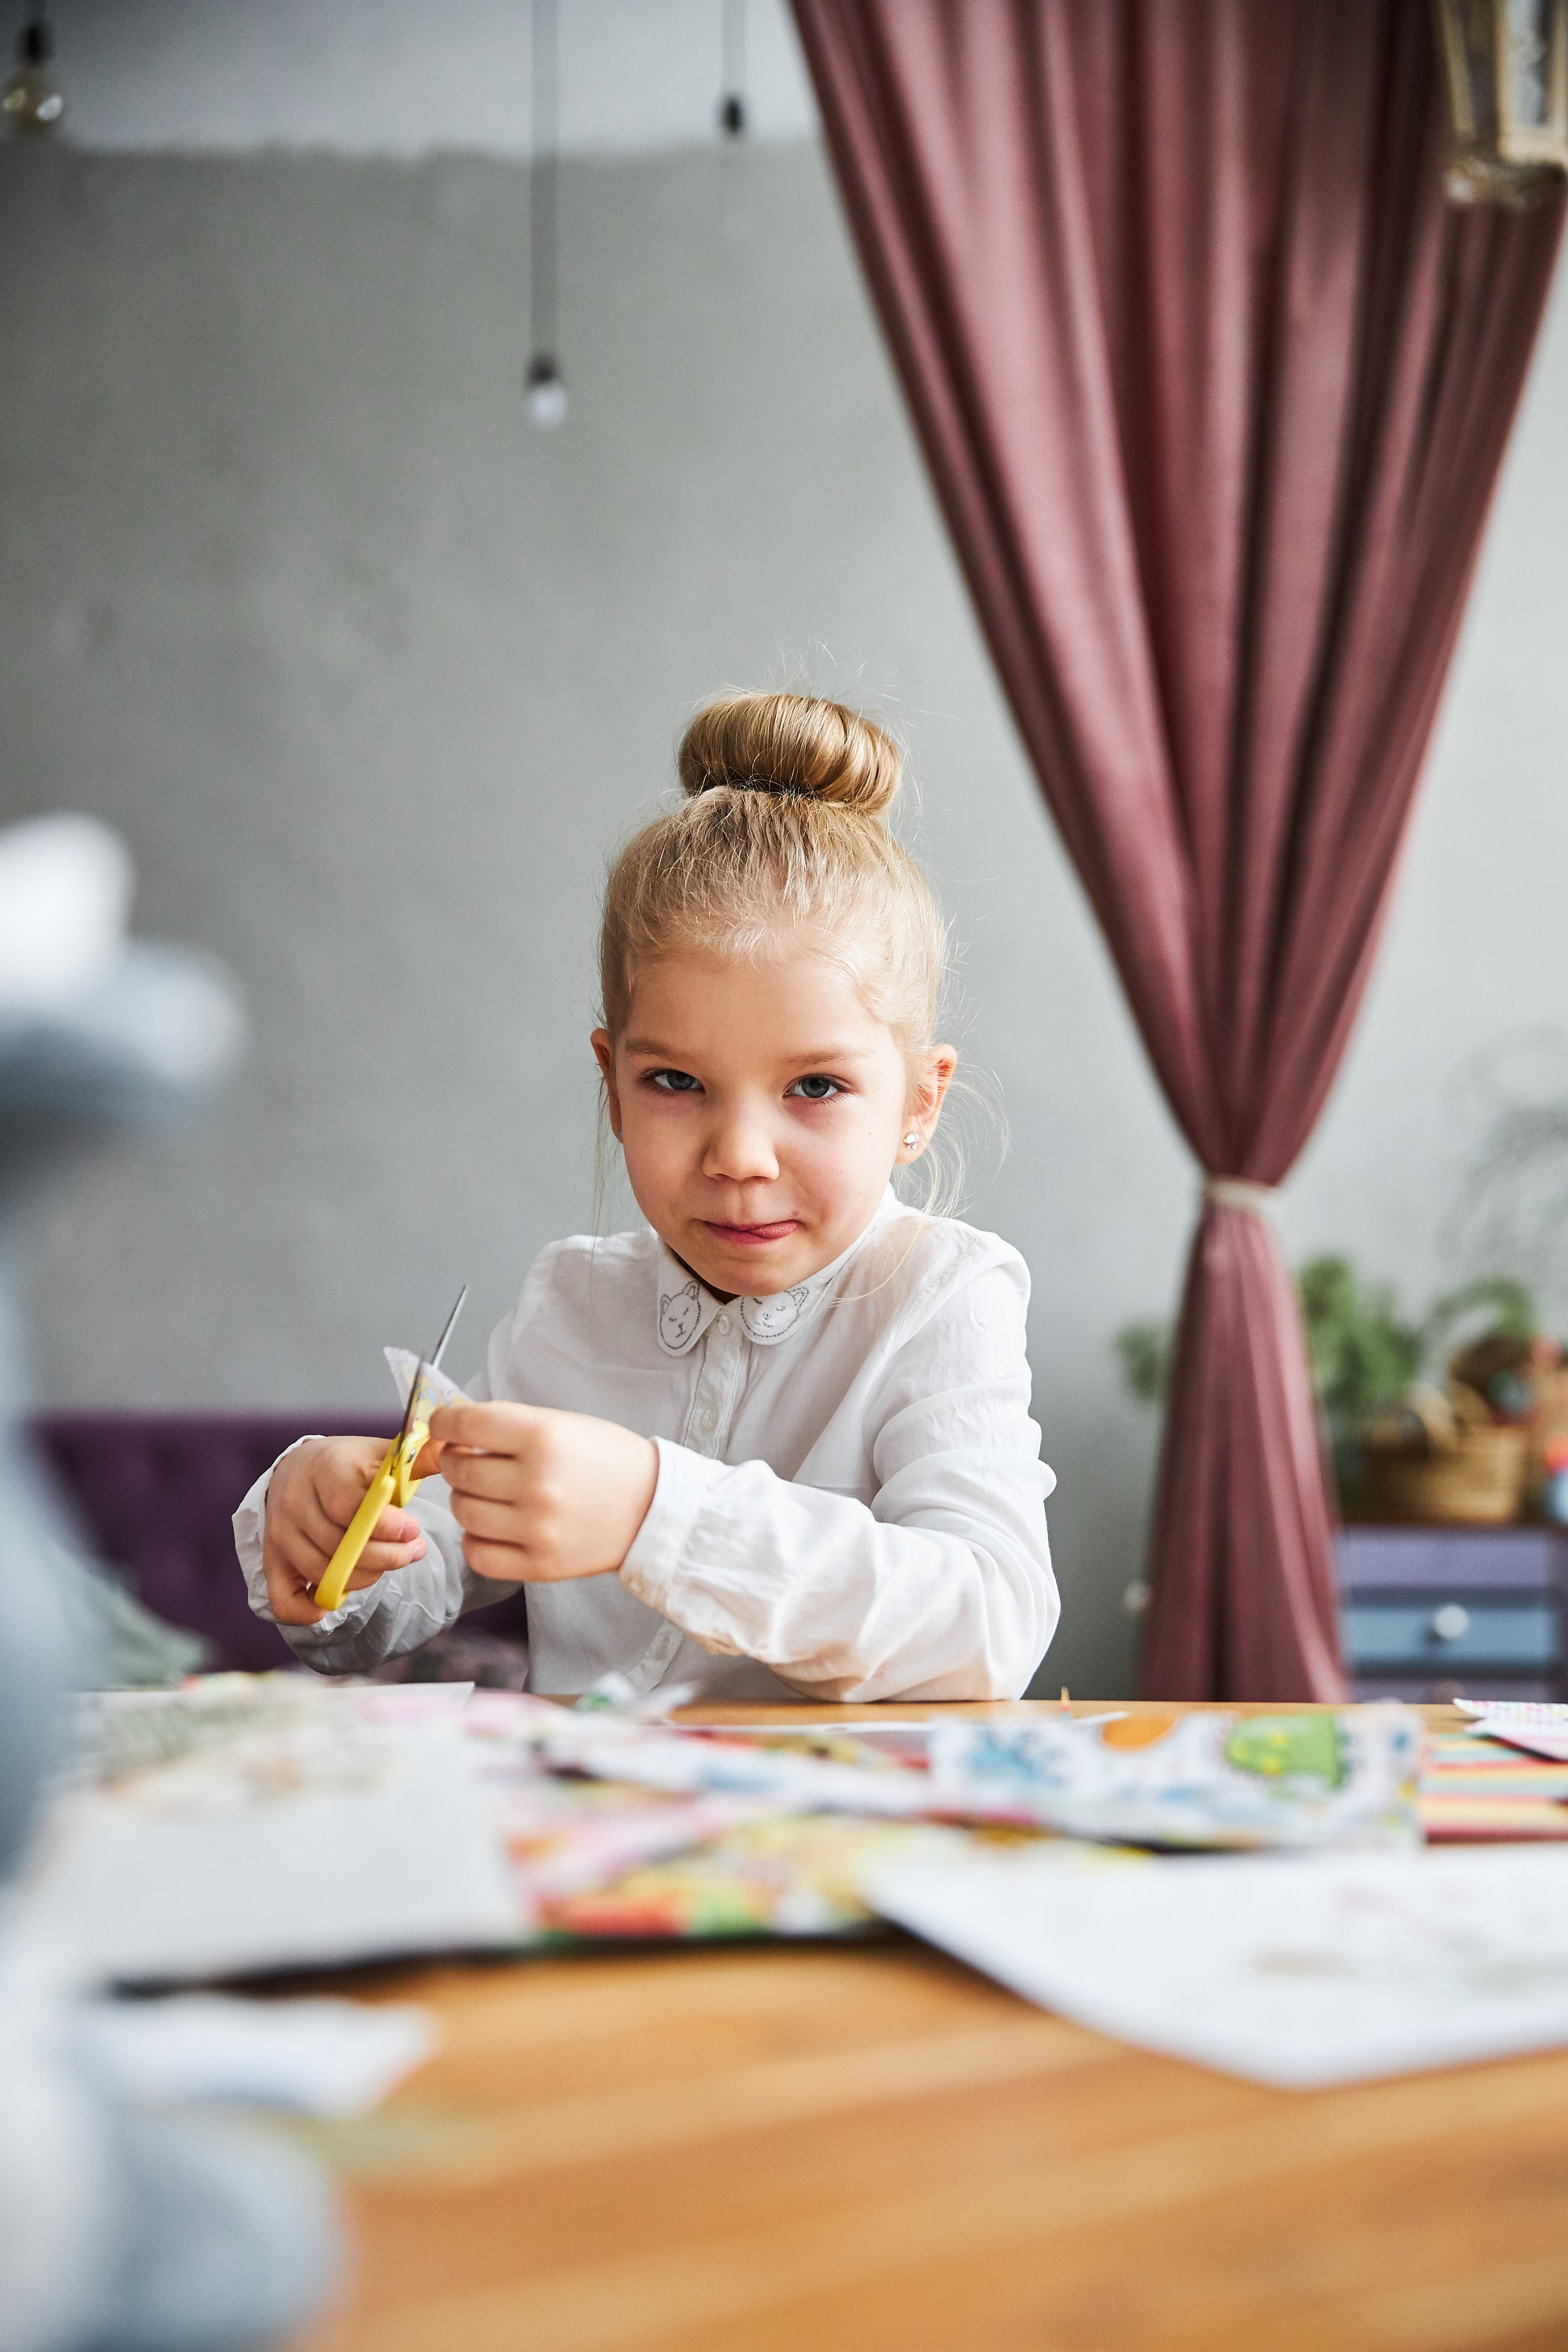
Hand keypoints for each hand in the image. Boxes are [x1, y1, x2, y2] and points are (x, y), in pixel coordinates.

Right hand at [262, 1435, 426, 1624]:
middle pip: (338, 1545)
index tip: (413, 1531)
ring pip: (323, 1573)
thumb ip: (417, 1457)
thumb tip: (450, 1446)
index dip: (384, 1525)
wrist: (299, 1469)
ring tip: (390, 1562)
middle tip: (414, 1551)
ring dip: (365, 1577)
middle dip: (386, 1556)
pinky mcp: (273, 1562)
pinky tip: (336, 1600)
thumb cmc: (350, 1465)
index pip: (347, 1505)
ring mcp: (279, 1535)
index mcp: (323, 1468)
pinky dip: (309, 1610)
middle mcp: (294, 1502)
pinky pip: (284, 1600)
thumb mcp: (382, 1454)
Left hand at [419, 1401, 658, 1583]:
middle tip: (469, 1460)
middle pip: (459, 1471)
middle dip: (455, 1461)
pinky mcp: (539, 1565)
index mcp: (543, 1437)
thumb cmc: (606, 1461)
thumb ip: (506, 1426)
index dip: (443, 1424)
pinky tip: (494, 1526)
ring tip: (488, 1494)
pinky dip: (476, 1538)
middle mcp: (537, 1483)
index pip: (465, 1425)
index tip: (442, 1426)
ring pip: (464, 1512)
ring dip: (466, 1499)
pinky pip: (478, 1553)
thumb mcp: (562, 1424)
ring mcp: (537, 1528)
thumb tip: (448, 1433)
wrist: (652, 1508)